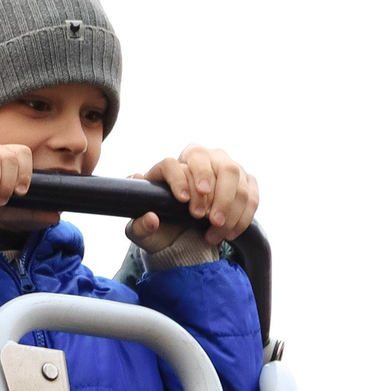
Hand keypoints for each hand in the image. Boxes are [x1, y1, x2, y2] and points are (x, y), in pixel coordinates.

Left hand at [129, 146, 257, 261]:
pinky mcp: (245, 182)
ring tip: (217, 228)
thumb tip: (149, 215)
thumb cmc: (163, 223)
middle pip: (214, 163)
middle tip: (208, 219)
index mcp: (172, 165)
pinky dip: (242, 215)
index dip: (180, 179)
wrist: (186, 231)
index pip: (175, 163)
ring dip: (229, 205)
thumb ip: (139, 225)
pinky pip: (250, 195)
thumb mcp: (144, 228)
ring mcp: (226, 166)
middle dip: (214, 193)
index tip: (183, 200)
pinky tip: (229, 233)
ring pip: (234, 175)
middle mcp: (202, 158)